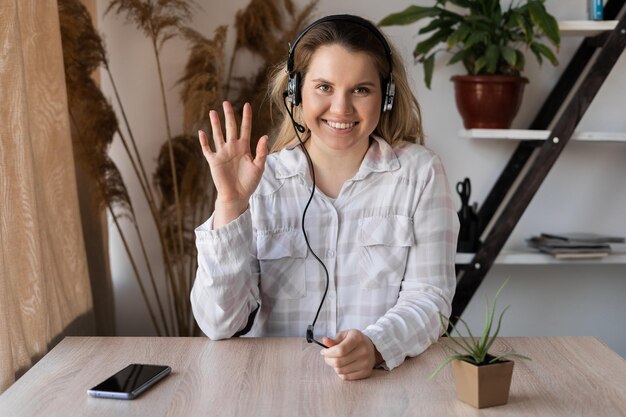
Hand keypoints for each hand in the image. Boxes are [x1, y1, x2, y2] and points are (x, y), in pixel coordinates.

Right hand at [199, 101, 268, 226]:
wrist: (237, 196)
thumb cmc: (249, 183)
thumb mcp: (259, 166)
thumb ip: (261, 152)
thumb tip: (265, 136)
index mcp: (244, 148)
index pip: (245, 128)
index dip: (246, 117)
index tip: (247, 105)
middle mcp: (232, 148)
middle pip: (230, 128)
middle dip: (228, 115)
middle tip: (226, 102)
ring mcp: (222, 153)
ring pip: (218, 135)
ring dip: (215, 124)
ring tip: (212, 112)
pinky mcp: (214, 161)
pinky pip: (207, 149)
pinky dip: (204, 141)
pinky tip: (201, 132)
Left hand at [320, 329, 381, 380]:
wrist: (371, 348)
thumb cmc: (354, 340)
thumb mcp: (345, 335)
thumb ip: (334, 340)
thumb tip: (324, 341)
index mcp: (357, 338)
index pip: (340, 350)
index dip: (328, 353)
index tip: (323, 352)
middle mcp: (364, 351)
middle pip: (339, 362)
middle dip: (328, 360)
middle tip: (327, 357)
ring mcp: (366, 363)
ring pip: (341, 370)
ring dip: (334, 366)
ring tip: (336, 360)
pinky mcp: (366, 372)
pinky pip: (346, 377)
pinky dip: (340, 373)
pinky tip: (343, 366)